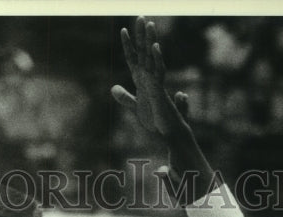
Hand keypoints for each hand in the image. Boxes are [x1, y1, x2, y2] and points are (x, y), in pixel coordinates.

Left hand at [111, 17, 184, 138]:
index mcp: (143, 81)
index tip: (123, 30)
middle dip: (142, 35)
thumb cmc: (156, 120)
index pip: (133, 59)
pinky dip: (157, 59)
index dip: (128, 45)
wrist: (169, 134)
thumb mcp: (135, 107)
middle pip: (144, 53)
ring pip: (153, 58)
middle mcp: (150, 78)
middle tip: (141, 16)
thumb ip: (125, 97)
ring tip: (150, 24)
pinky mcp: (160, 91)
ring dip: (151, 40)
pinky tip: (155, 47)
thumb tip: (113, 88)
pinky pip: (159, 73)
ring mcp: (156, 83)